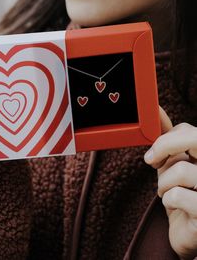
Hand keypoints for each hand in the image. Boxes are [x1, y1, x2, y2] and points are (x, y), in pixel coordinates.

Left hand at [144, 107, 196, 259]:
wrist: (189, 232)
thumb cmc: (182, 193)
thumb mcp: (173, 163)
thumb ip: (168, 140)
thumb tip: (156, 111)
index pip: (188, 130)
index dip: (166, 139)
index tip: (154, 155)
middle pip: (194, 138)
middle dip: (165, 146)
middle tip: (151, 161)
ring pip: (181, 170)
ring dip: (163, 183)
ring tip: (166, 193)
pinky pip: (178, 195)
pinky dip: (168, 200)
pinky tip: (175, 207)